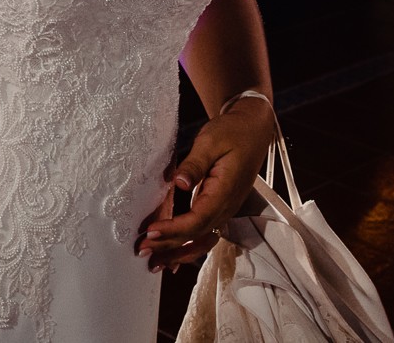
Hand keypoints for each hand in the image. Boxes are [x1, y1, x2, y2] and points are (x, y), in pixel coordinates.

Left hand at [138, 98, 273, 271]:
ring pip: (201, 240)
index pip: (197, 220)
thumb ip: (195, 164)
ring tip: (154, 262)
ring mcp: (224, 210)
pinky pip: (203, 234)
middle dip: (168, 246)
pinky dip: (187, 246)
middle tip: (141, 250)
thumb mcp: (210, 142)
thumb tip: (179, 182)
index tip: (150, 231)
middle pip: (196, 236)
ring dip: (178, 252)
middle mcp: (226, 207)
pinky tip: (171, 254)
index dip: (173, 229)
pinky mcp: (219, 208)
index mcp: (224, 192)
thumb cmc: (231, 133)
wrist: (252, 131)